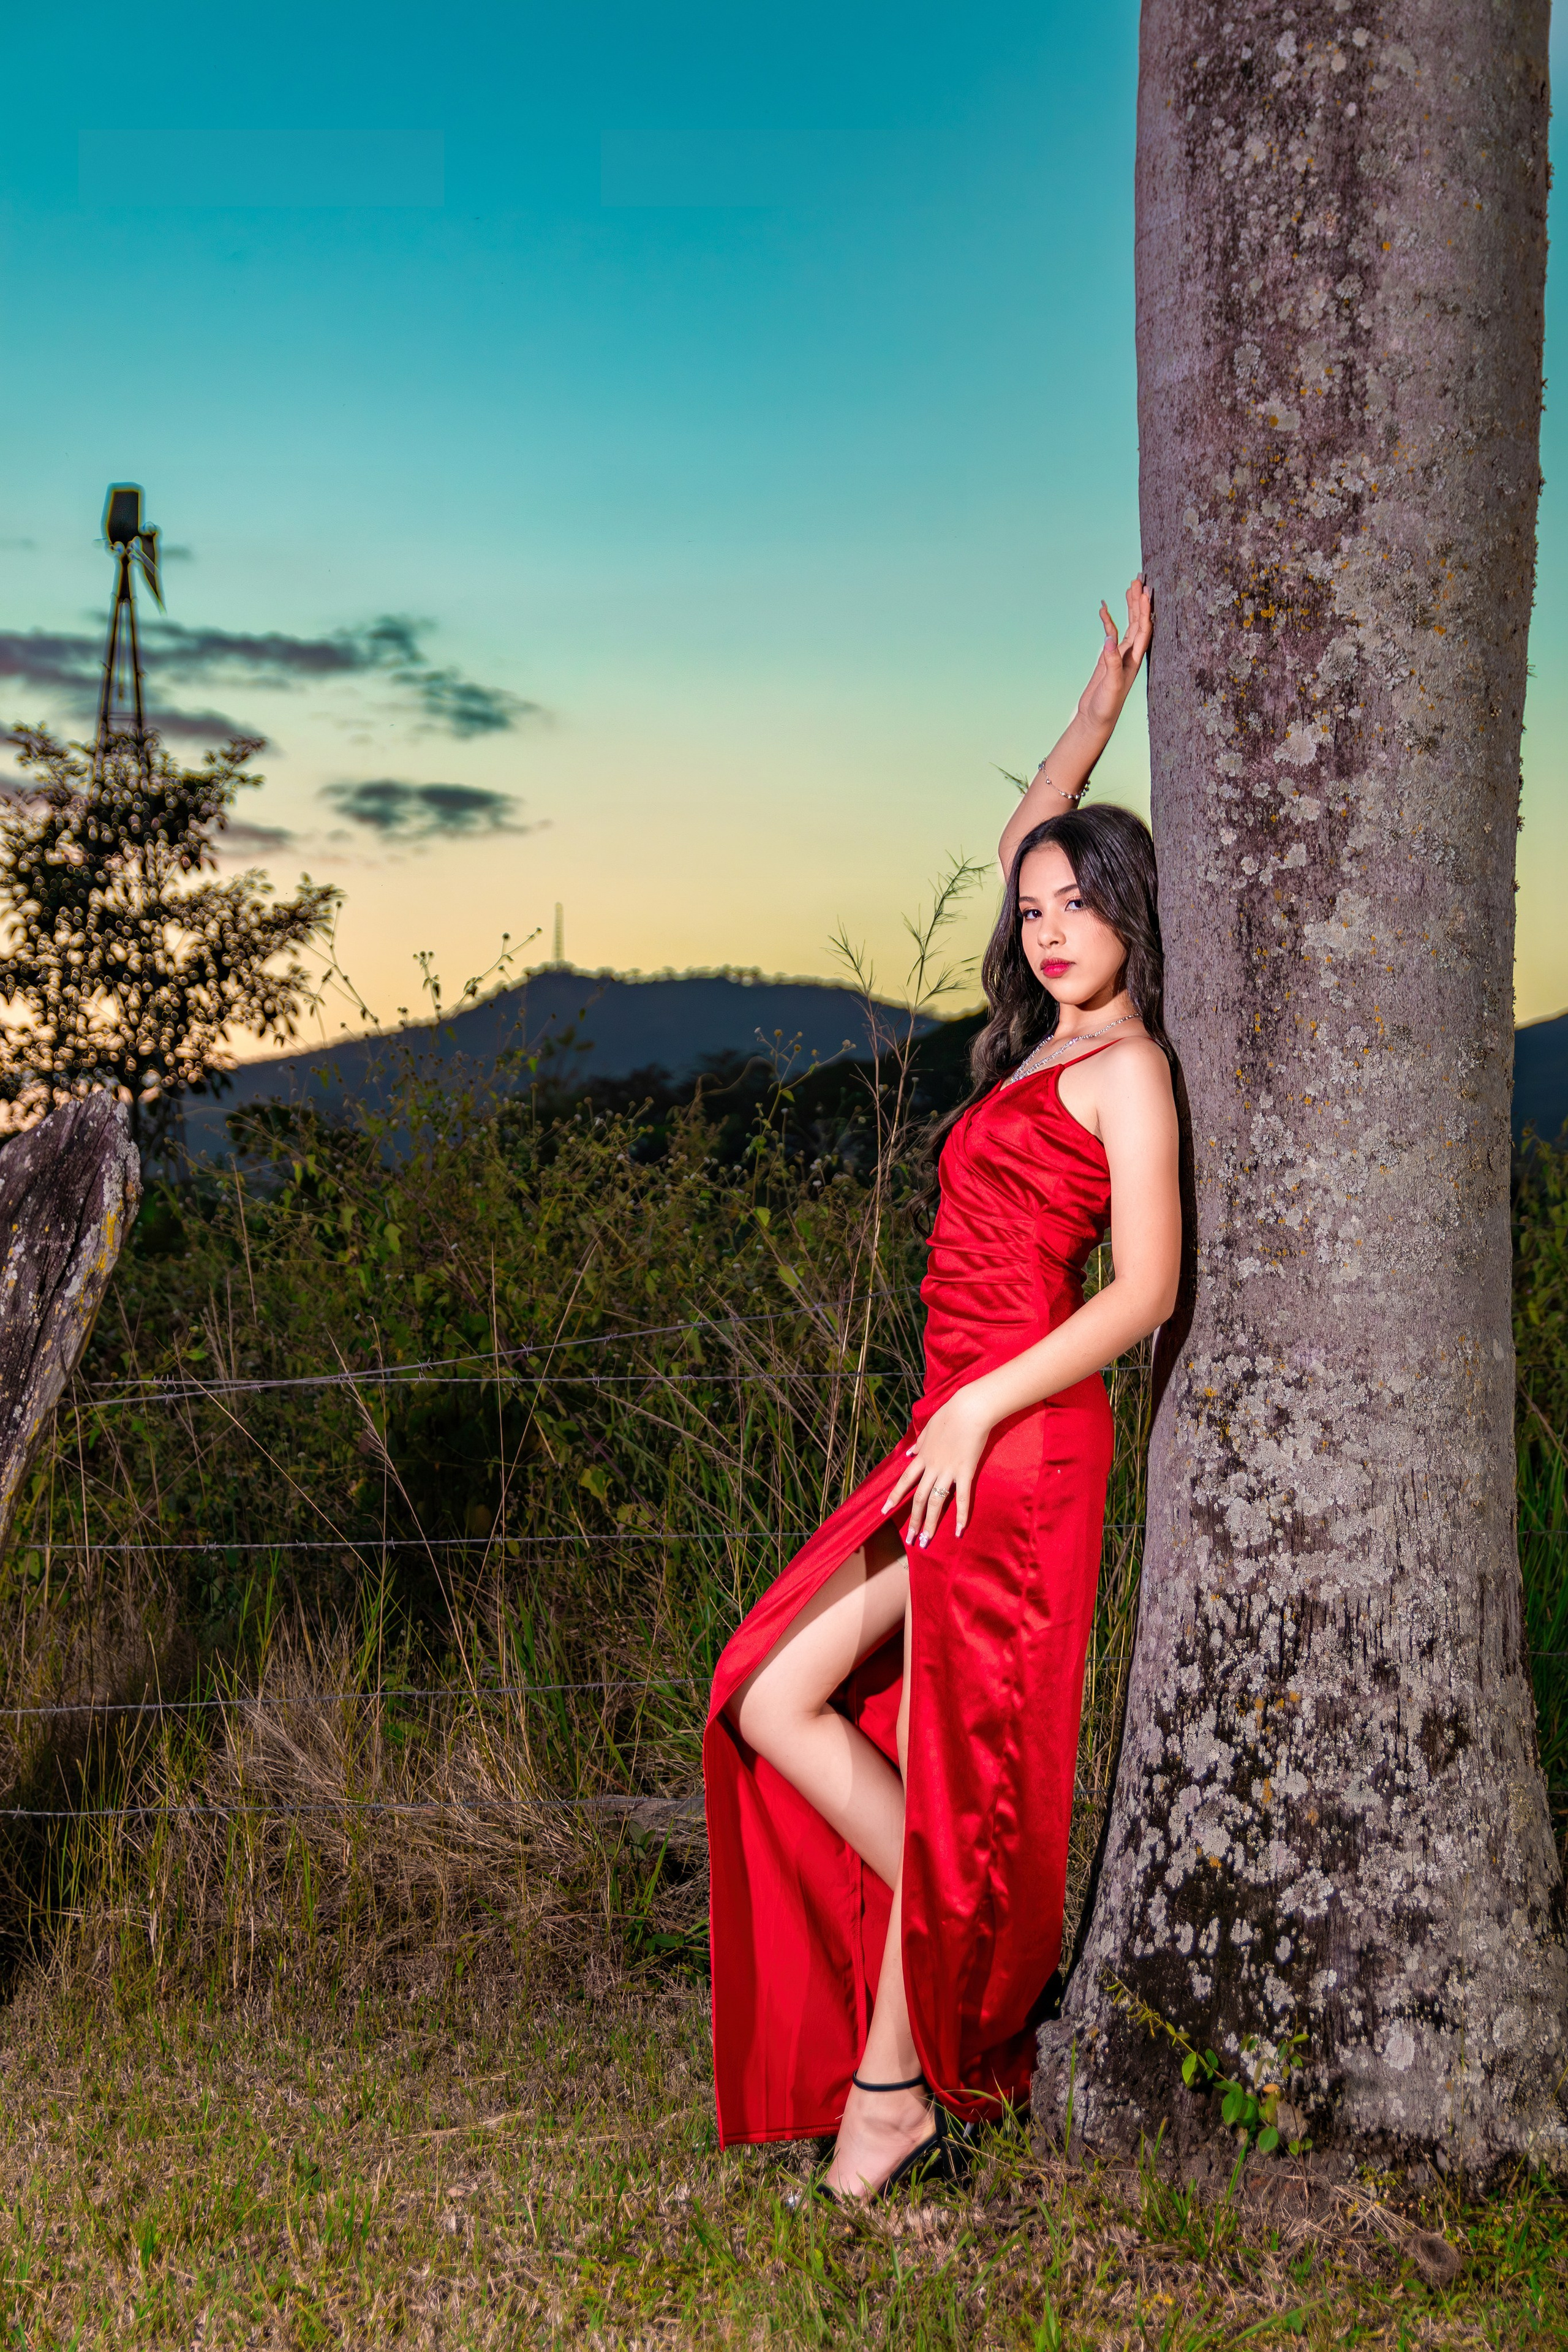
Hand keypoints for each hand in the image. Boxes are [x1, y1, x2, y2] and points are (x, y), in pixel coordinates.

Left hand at [880, 1385, 995, 1547]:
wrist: (969, 1409)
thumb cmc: (949, 1415)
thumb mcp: (927, 1429)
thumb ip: (918, 1444)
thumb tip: (908, 1454)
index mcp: (922, 1457)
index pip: (904, 1481)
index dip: (894, 1497)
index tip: (884, 1511)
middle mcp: (931, 1467)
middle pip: (919, 1498)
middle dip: (914, 1520)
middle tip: (911, 1540)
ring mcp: (948, 1470)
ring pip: (936, 1502)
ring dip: (931, 1523)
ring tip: (926, 1541)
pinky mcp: (965, 1471)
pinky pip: (962, 1497)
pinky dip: (961, 1514)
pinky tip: (959, 1530)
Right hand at [1077, 575, 1152, 733]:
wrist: (1096, 719)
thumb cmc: (1107, 706)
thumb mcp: (1111, 684)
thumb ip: (1111, 662)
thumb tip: (1109, 638)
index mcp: (1135, 659)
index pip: (1143, 629)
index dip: (1144, 609)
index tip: (1143, 592)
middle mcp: (1131, 654)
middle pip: (1138, 622)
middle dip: (1139, 601)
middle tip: (1139, 580)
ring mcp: (1120, 655)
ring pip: (1128, 625)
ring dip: (1129, 606)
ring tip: (1130, 587)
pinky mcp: (1108, 658)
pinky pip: (1111, 634)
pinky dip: (1108, 621)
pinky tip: (1104, 609)